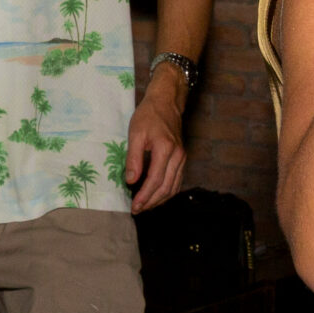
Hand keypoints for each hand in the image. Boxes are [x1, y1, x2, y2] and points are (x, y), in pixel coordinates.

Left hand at [125, 81, 189, 211]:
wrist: (166, 102)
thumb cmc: (148, 116)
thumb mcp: (135, 134)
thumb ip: (134, 158)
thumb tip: (130, 181)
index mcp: (166, 150)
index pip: (155, 180)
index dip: (144, 196)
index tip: (134, 206)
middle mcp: (178, 156)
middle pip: (166, 188)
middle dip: (151, 202)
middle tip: (137, 210)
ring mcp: (182, 158)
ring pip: (174, 187)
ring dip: (160, 200)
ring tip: (145, 206)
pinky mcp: (182, 158)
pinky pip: (177, 180)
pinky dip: (167, 192)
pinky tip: (156, 196)